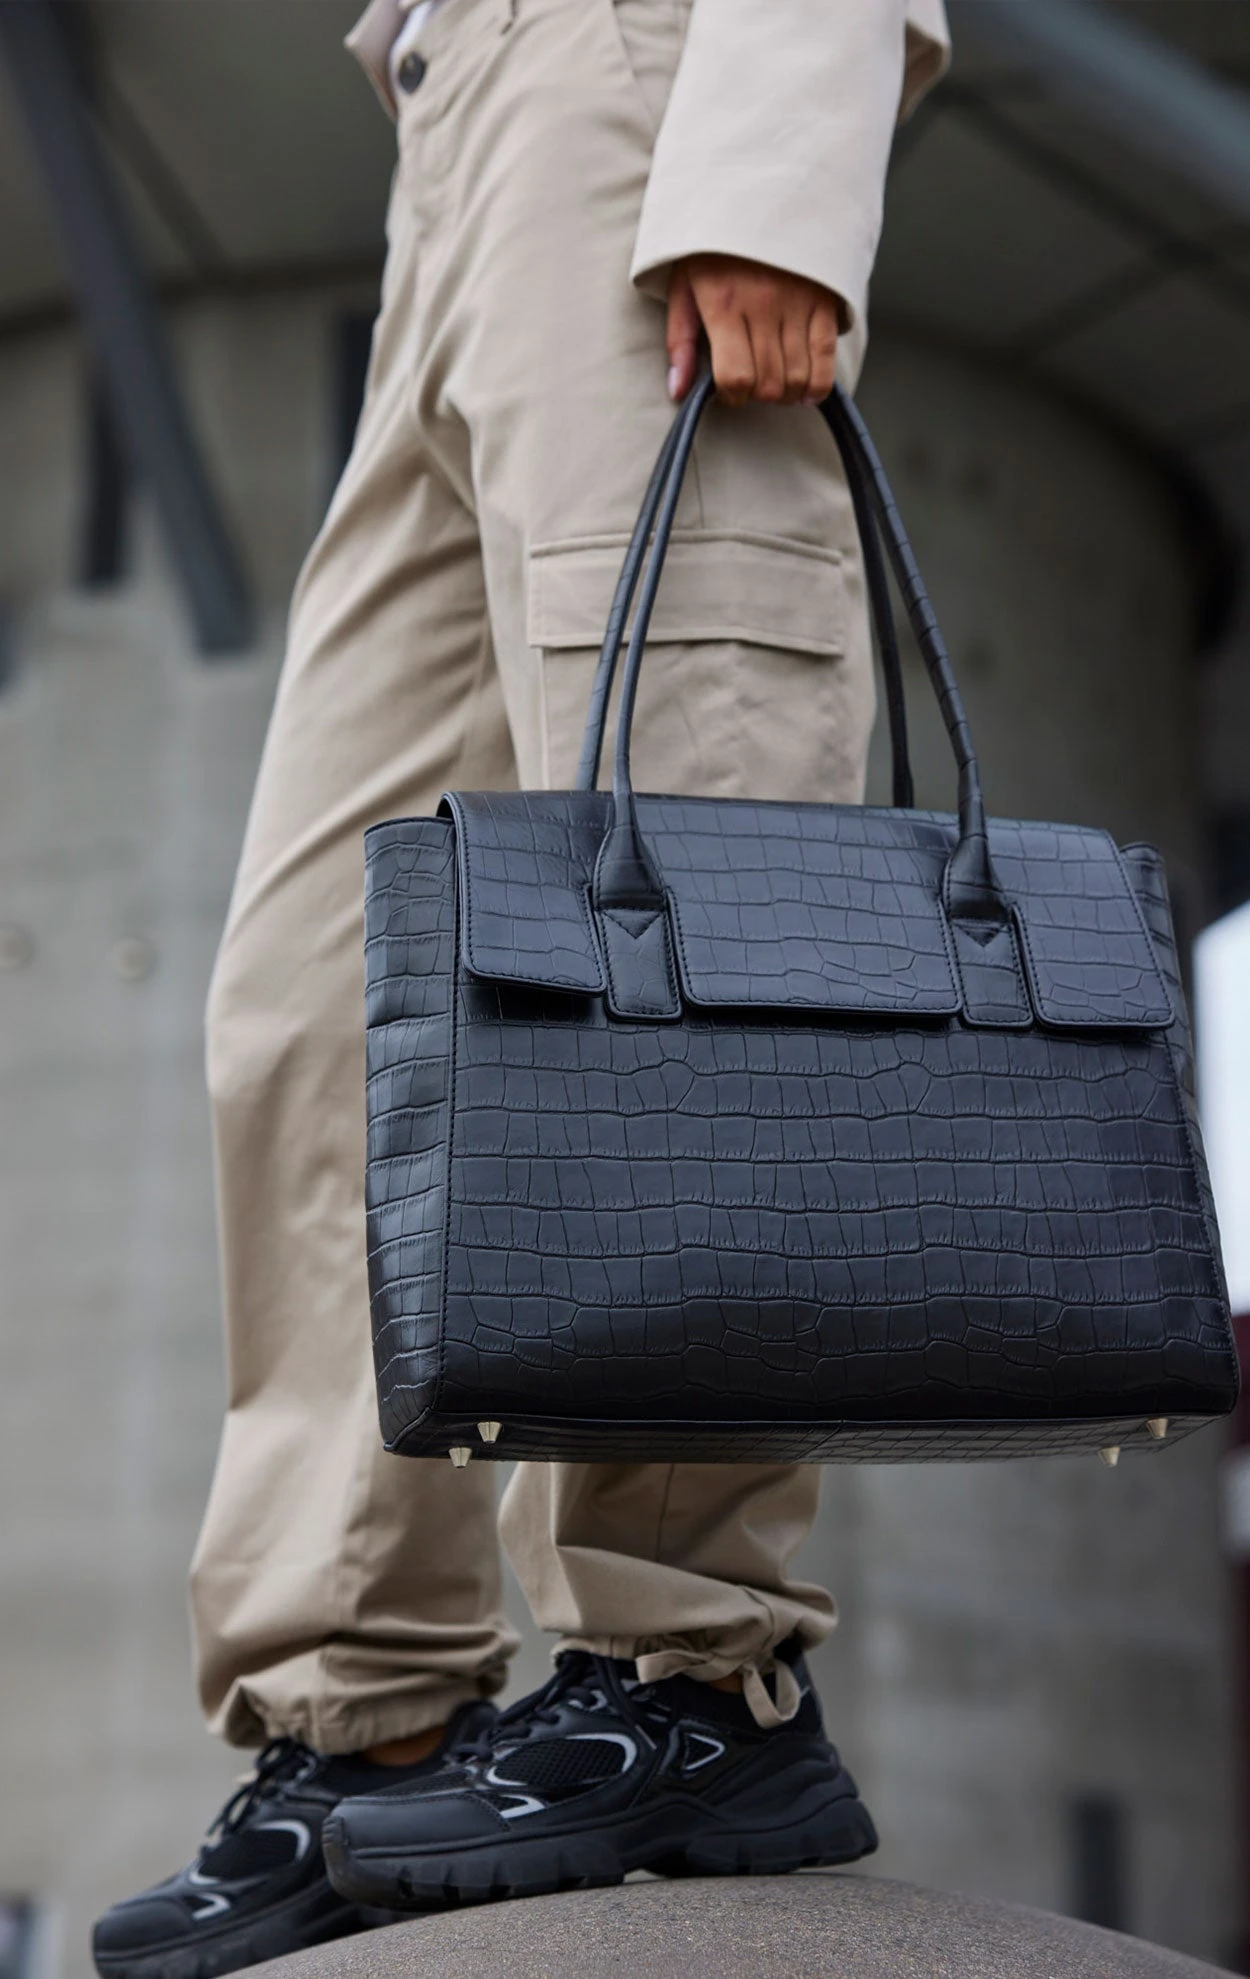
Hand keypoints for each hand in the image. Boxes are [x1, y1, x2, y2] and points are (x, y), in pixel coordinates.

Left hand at [666, 254, 840, 407]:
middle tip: (752, 384)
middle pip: (769, 383)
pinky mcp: (823, 299)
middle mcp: (763, 305)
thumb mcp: (683, 285)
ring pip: (797, 377)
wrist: (758, 193)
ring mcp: (797, 302)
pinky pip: (826, 357)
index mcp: (723, 304)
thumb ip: (680, 341)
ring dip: (785, 394)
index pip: (735, 378)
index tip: (729, 390)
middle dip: (758, 396)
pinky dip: (818, 384)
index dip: (733, 396)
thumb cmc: (713, 246)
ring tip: (775, 383)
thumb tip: (679, 391)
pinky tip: (805, 391)